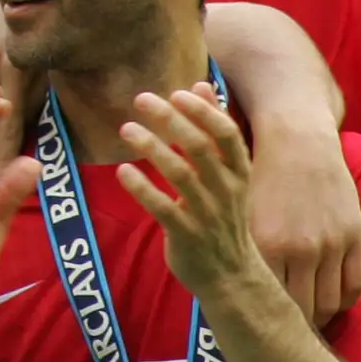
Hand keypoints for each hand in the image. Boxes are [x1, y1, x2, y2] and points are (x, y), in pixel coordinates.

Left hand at [116, 86, 263, 303]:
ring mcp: (207, 215)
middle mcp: (225, 191)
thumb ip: (214, 130)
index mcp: (238, 173)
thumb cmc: (223, 216)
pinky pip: (162, 209)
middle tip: (141, 99)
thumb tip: (201, 84)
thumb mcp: (228, 174)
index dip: (204, 112)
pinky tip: (122, 172)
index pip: (227, 135)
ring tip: (126, 129)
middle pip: (200, 149)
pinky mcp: (185, 236)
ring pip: (180, 175)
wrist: (232, 277)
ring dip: (152, 148)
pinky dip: (142, 188)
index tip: (178, 92)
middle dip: (171, 120)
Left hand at [245, 116, 360, 328]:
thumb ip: (238, 249)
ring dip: (319, 318)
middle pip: (301, 309)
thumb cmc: (260, 179)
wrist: (297, 142)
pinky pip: (355, 286)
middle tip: (286, 332)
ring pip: (329, 303)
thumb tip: (227, 288)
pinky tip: (331, 302)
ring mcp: (331, 244)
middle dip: (293, 325)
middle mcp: (300, 248)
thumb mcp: (240, 214)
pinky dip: (344, 301)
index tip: (260, 327)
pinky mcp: (355, 237)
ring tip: (307, 322)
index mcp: (265, 242)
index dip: (264, 318)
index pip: (268, 299)